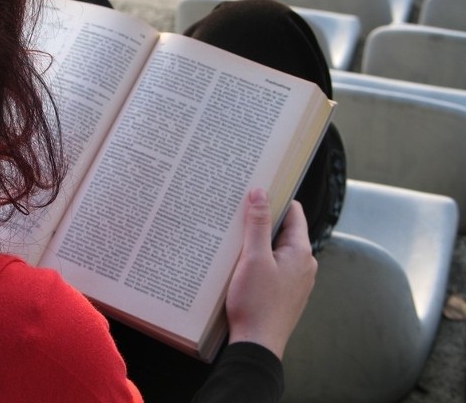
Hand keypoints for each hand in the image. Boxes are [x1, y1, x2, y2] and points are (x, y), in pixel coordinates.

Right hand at [225, 188, 316, 359]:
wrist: (257, 346)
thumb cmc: (256, 304)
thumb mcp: (253, 258)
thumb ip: (257, 224)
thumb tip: (260, 193)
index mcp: (301, 252)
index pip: (293, 212)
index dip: (275, 199)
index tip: (255, 192)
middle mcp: (304, 265)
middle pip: (283, 230)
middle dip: (262, 221)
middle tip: (239, 214)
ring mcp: (295, 281)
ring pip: (276, 250)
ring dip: (258, 242)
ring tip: (235, 239)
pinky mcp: (283, 293)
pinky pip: (272, 267)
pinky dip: (258, 260)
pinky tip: (240, 265)